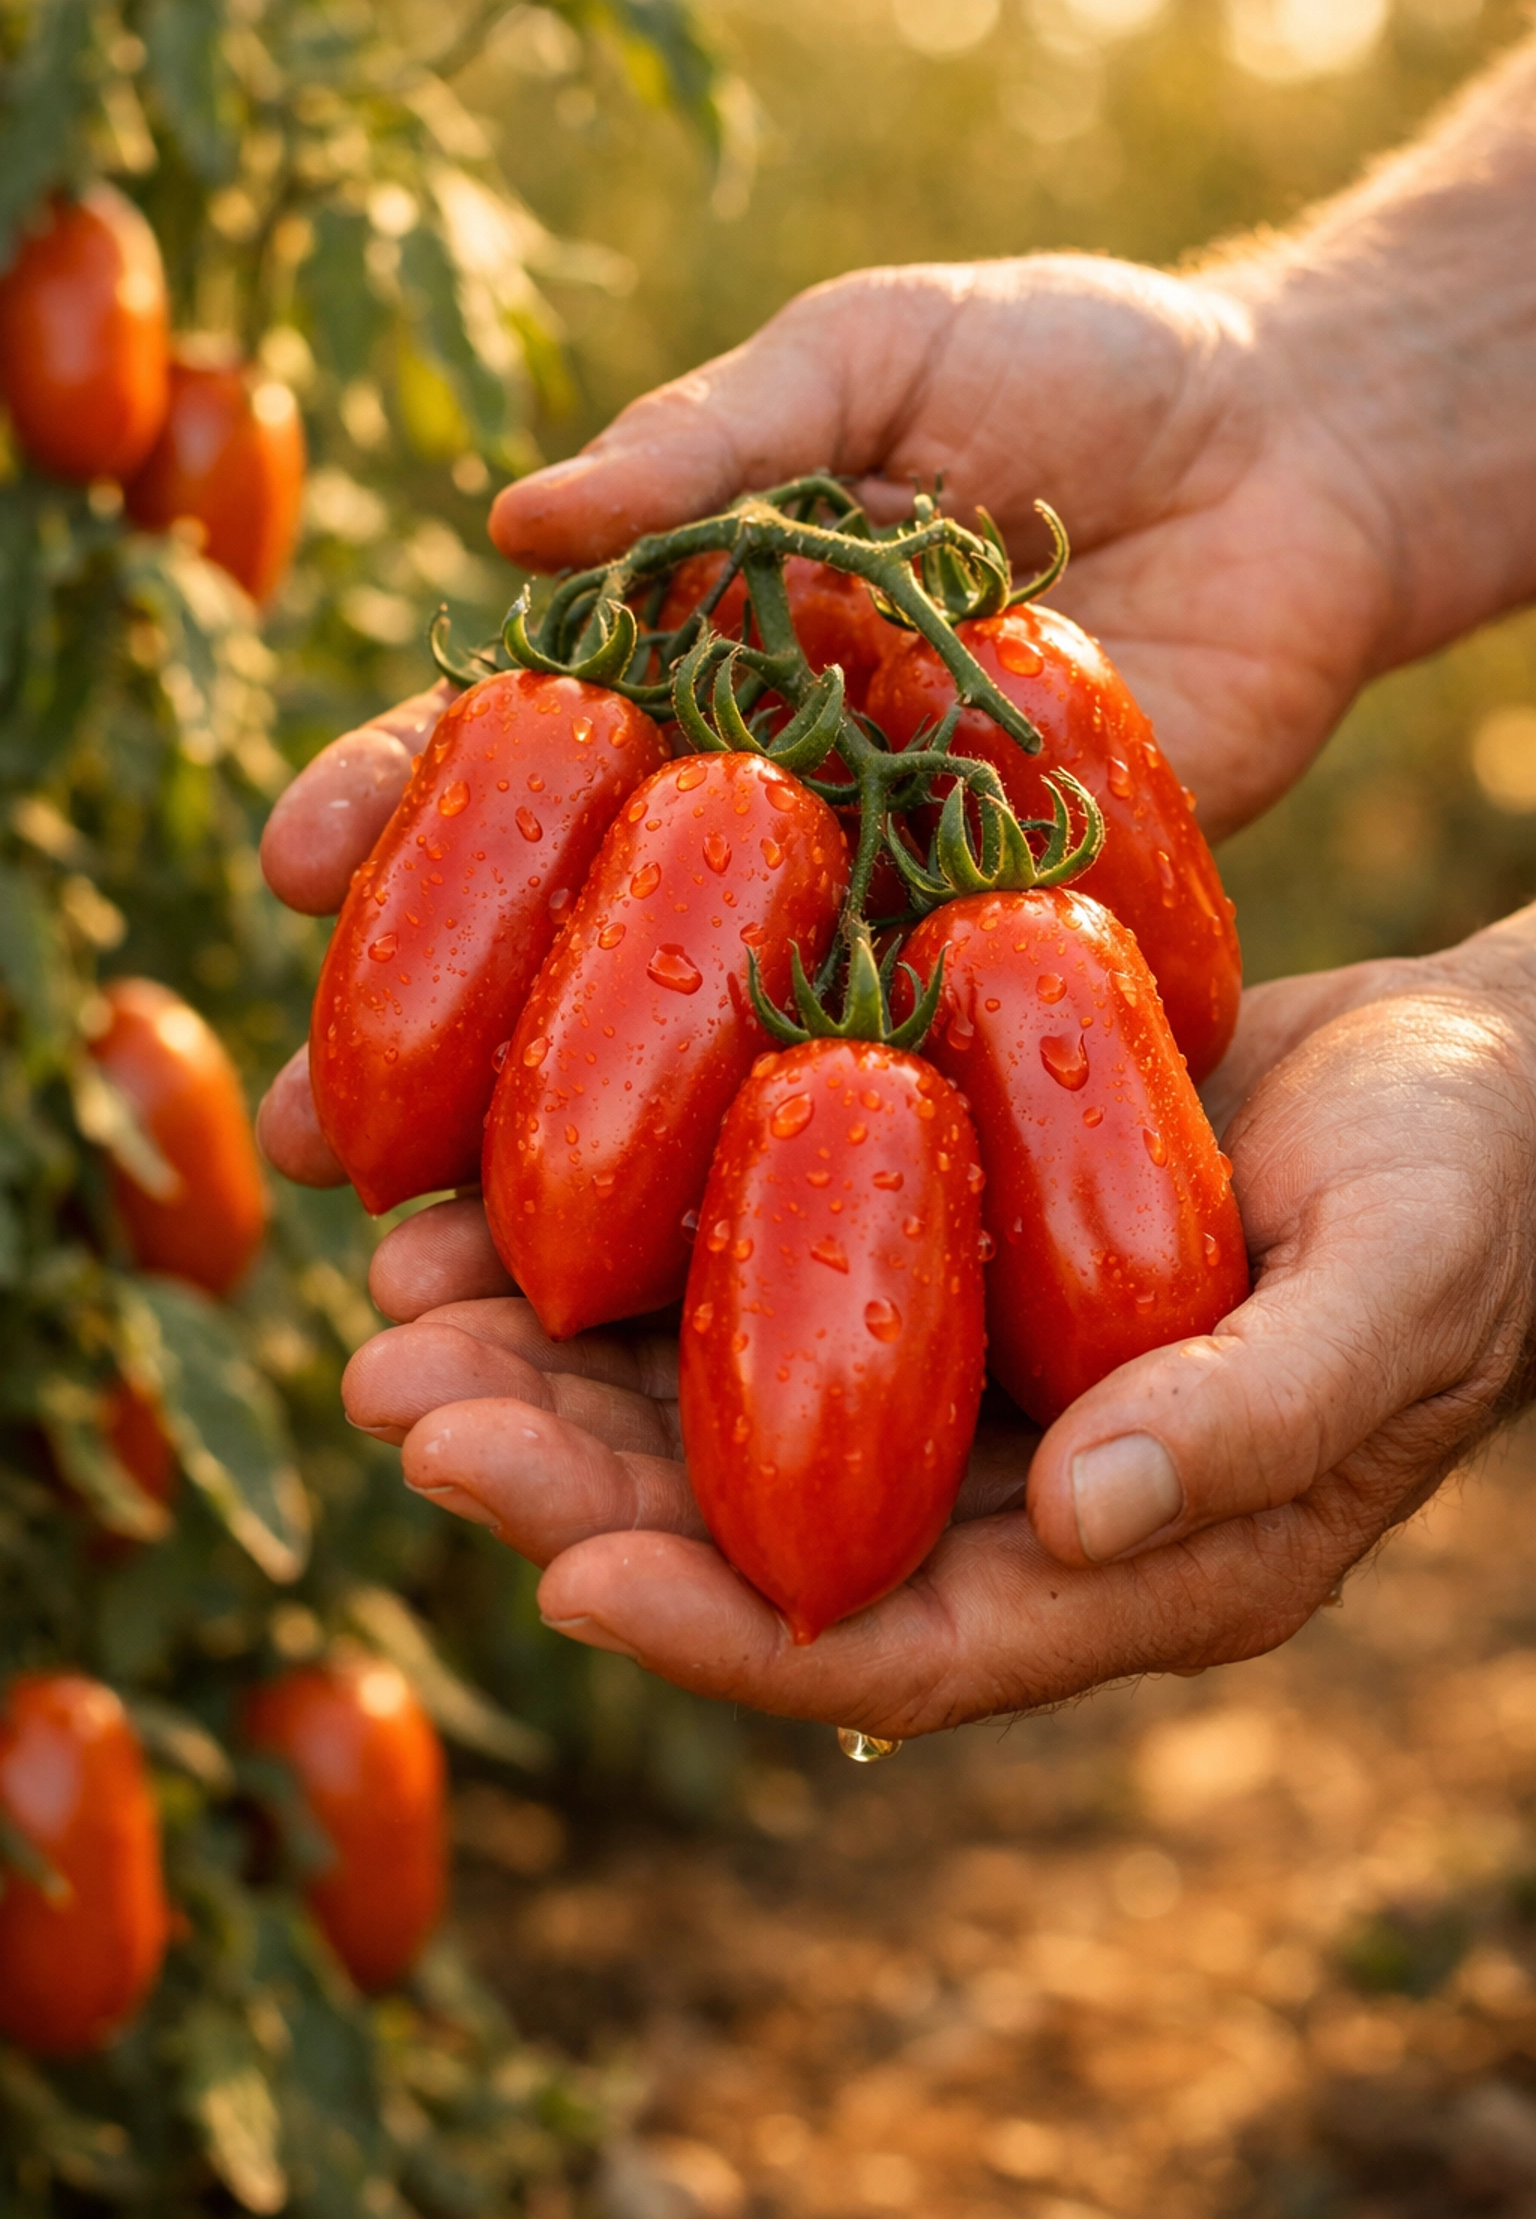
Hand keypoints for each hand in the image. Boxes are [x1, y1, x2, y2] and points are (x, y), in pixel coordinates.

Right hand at [256, 255, 1396, 1184]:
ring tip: (442, 1237)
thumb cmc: (1077, 370)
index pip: (517, 751)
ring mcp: (876, 892)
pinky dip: (793, 1137)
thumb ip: (715, 437)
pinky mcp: (999, 955)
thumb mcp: (879, 355)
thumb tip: (512, 521)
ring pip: (705, 1032)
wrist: (1295, 455)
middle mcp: (762, 802)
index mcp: (693, 661)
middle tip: (313, 1135)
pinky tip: (686, 1232)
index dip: (402, 808)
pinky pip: (891, 1053)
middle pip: (576, 931)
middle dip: (442, 1032)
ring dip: (577, 1138)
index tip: (298, 865)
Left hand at [339, 908, 1535, 1734]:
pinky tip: (507, 1184)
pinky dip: (633, 1240)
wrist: (1484, 1068)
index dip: (719, 1628)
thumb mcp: (1395, 1285)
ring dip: (553, 1360)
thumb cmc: (1477, 1185)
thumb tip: (1085, 1523)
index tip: (553, 1573)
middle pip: (760, 1529)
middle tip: (397, 1403)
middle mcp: (1023, 1493)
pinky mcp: (943, 1250)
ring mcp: (972, 1373)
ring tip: (392, 1294)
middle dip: (568, 1481)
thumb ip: (1265, 1415)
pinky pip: (764, 1266)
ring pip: (725, 1400)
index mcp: (1137, 1558)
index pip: (895, 1645)